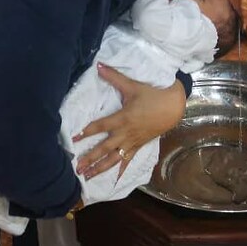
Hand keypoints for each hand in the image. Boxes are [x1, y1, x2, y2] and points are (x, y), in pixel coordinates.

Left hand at [72, 64, 186, 179]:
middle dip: (90, 158)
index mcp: (122, 118)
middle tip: (76, 168)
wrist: (174, 106)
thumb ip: (114, 77)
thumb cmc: (153, 94)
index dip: (85, 133)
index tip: (72, 140)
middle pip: (104, 148)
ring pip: (114, 158)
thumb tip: (98, 65)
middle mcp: (126, 133)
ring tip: (87, 176)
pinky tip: (114, 180)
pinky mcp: (139, 145)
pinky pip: (128, 160)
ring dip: (100, 168)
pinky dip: (121, 170)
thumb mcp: (133, 85)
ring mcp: (133, 141)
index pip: (99, 127)